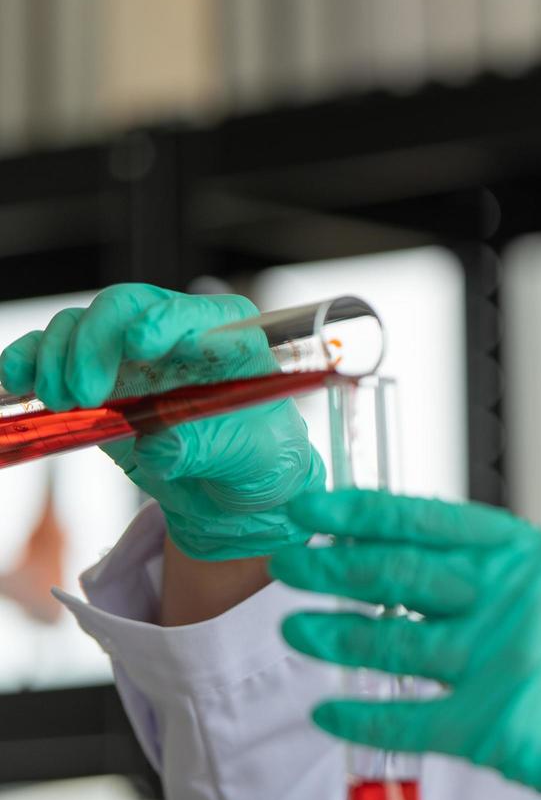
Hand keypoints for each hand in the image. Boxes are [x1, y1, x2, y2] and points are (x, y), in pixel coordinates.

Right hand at [0, 284, 324, 559]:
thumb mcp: (253, 460)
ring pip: (80, 325)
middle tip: (85, 395)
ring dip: (58, 357)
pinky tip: (16, 383)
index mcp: (231, 339)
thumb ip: (208, 448)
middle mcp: (176, 334)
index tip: (140, 345)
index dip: (166, 320)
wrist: (228, 491)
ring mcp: (130, 353)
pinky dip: (26, 361)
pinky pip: (50, 352)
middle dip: (94, 343)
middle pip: (123, 308)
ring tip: (63, 402)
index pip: (197, 312)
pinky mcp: (94, 377)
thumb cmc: (258, 461)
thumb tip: (159, 442)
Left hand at [269, 490, 540, 799]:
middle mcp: (514, 598)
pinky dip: (357, 713)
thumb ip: (495, 568)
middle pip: (398, 574)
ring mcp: (501, 659)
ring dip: (331, 633)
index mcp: (531, 555)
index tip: (313, 509)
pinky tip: (329, 710)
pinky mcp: (490, 722)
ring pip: (389, 638)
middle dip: (330, 566)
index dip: (360, 511)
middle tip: (289, 563)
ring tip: (297, 629)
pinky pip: (402, 714)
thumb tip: (404, 553)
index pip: (428, 520)